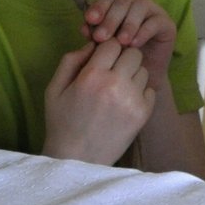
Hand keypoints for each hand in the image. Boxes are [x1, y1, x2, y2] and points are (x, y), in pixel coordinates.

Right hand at [41, 39, 154, 164]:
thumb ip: (71, 61)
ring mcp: (132, 99)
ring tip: (117, 90)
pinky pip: (150, 90)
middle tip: (112, 72)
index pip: (112, 44)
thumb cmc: (62, 122)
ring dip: (132, 75)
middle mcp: (115, 84)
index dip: (107, 48)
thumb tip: (93, 44)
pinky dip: (140, 93)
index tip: (103, 58)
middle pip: (133, 53)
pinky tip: (125, 103)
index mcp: (92, 76)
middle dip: (123, 58)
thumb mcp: (54, 89)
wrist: (76, 160)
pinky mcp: (143, 113)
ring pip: (143, 70)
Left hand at [82, 0, 176, 89]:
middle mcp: (135, 4)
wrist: (140, 78)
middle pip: (122, 2)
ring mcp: (153, 12)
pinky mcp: (167, 24)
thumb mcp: (103, 47)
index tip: (89, 20)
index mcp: (118, 6)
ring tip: (121, 42)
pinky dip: (143, 31)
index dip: (98, 7)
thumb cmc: (119, 60)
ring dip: (128, 24)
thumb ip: (94, 36)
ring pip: (140, 7)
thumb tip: (85, 28)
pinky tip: (134, 44)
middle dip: (110, 19)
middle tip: (101, 37)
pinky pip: (155, 22)